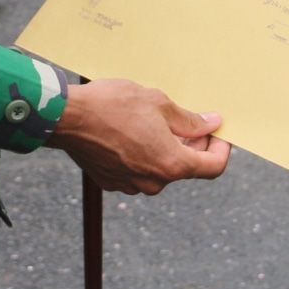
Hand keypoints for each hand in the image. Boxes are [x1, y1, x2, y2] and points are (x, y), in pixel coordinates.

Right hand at [51, 77, 230, 193]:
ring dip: (165, 148)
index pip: (213, 167)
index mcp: (171, 164)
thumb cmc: (113, 105)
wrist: (67, 117)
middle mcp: (153, 182)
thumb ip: (189, 119)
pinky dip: (143, 154)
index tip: (218, 132)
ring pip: (160, 168)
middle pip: (186, 167)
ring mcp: (131, 185)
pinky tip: (133, 131)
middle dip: (192, 144)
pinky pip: (137, 170)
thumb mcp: (158, 103)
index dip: (221, 148)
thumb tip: (211, 124)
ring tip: (155, 120)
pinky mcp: (112, 182)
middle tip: (188, 119)